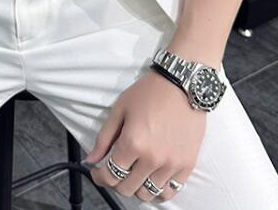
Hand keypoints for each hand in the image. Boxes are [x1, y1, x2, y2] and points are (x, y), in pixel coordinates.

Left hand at [84, 68, 205, 202]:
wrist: (182, 84)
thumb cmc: (149, 92)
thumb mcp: (119, 109)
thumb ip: (104, 138)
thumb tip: (91, 160)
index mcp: (133, 143)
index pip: (110, 175)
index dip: (99, 177)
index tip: (97, 173)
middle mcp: (152, 158)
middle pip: (127, 189)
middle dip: (115, 182)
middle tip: (115, 170)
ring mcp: (171, 164)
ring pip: (148, 194)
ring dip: (136, 187)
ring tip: (134, 173)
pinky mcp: (187, 164)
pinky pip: (170, 192)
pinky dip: (158, 190)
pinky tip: (152, 178)